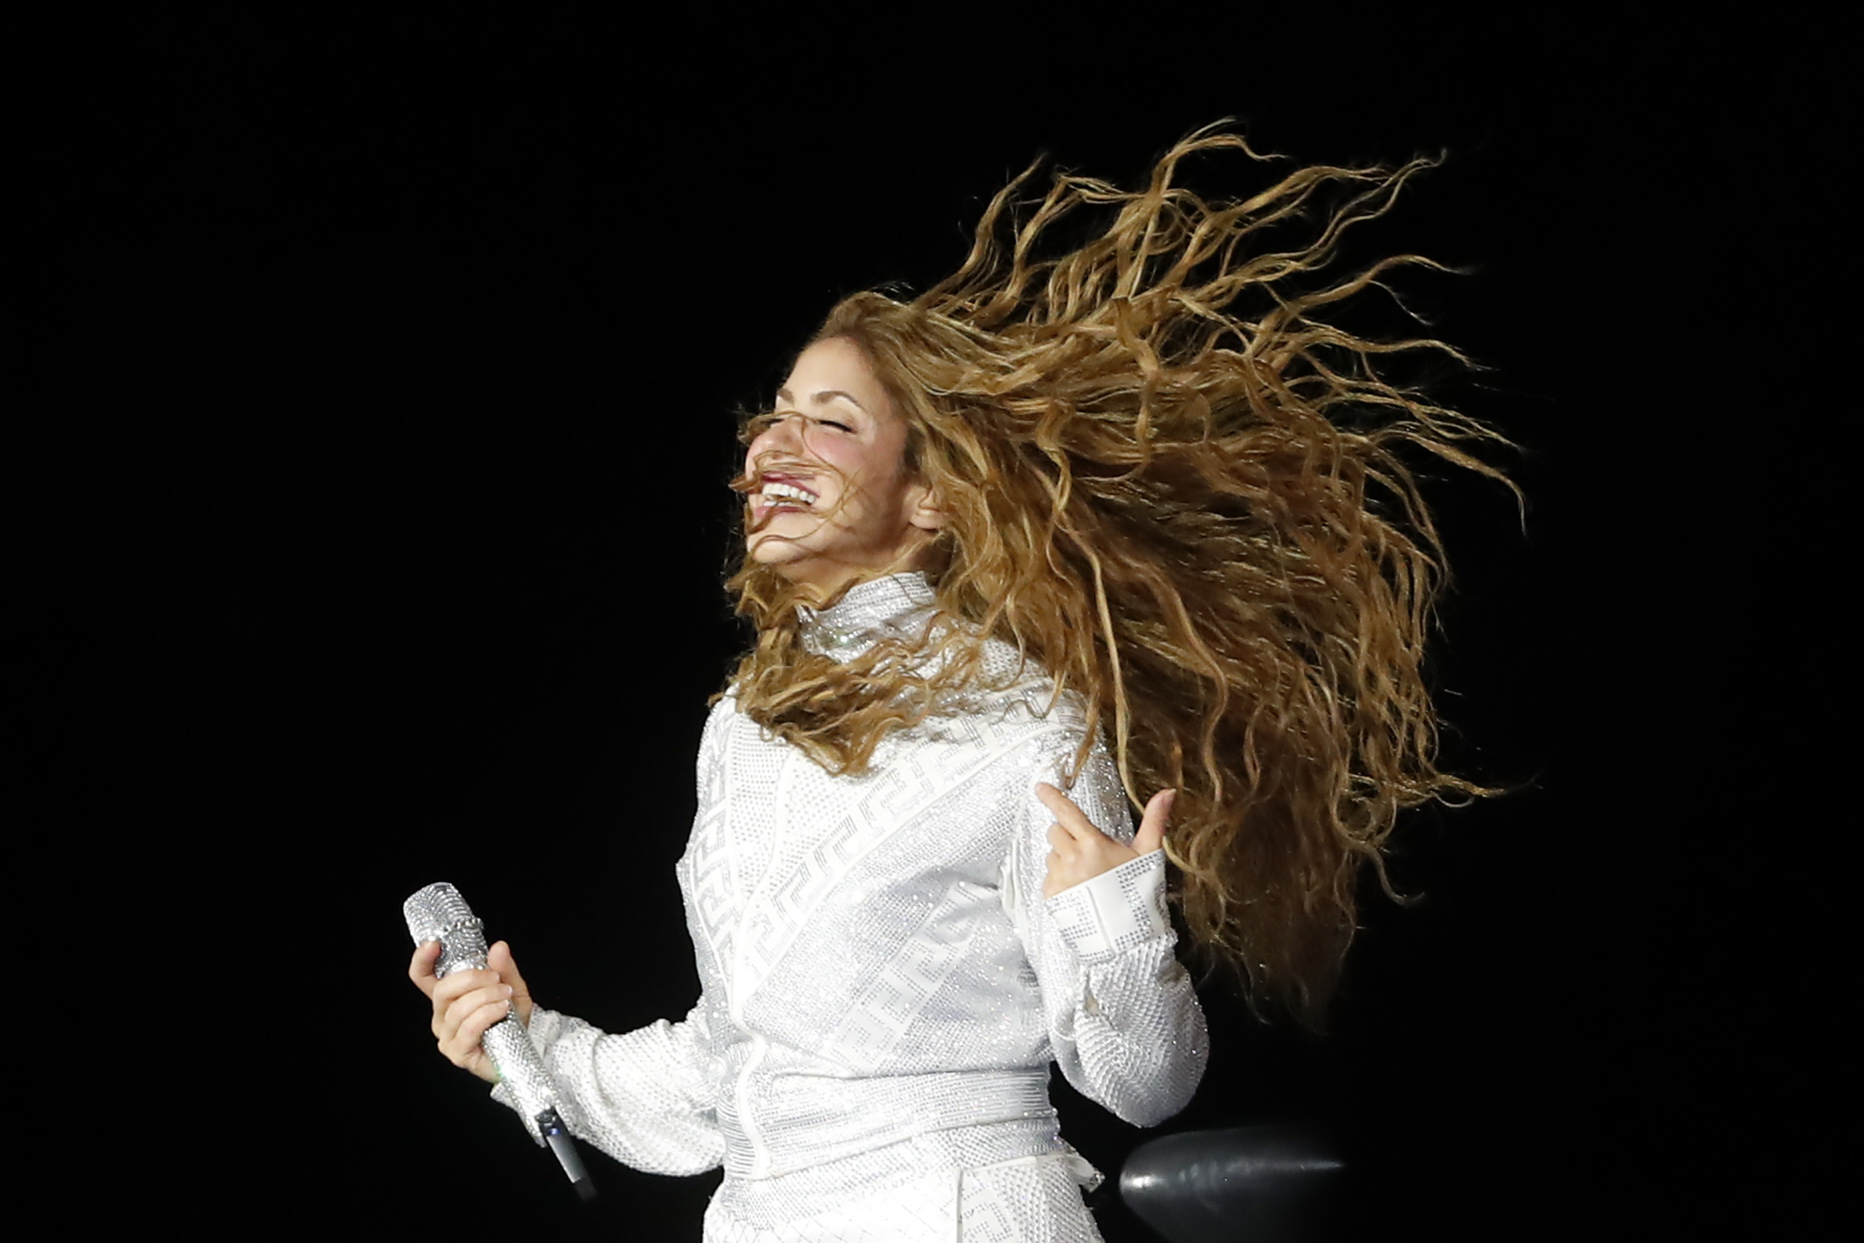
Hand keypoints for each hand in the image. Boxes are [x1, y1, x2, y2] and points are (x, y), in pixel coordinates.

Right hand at [408, 938, 534, 1084]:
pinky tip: (502, 1010)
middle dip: (471, 978)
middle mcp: (442, 1015)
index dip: (422, 960)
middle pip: (442, 990)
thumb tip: (498, 947)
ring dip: (486, 997)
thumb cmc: (512, 1018)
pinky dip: (487, 1014)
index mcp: (449, 996)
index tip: (434, 945)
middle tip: (495, 977)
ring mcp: (447, 1036)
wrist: (526, 1047)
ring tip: (505, 995)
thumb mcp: (512, 986)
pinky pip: (469, 1028)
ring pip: (457, 1009)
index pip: (423, 977)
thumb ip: (504, 968)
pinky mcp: (458, 1053)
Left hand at [1037, 783, 1174, 897]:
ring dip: (1064, 858)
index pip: (1066, 812)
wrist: (1126, 935)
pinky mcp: (1051, 894)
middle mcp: (1071, 858)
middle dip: (1067, 834)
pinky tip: (1079, 889)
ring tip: (1087, 875)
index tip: (1040, 787)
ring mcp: (1059, 876)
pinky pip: (1049, 876)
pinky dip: (1060, 878)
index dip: (1052, 796)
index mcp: (1093, 843)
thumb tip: (1167, 792)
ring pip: (1052, 854)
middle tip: (1087, 849)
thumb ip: (1154, 821)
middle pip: (1055, 831)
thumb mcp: (1148, 854)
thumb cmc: (1139, 893)